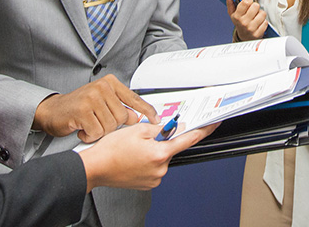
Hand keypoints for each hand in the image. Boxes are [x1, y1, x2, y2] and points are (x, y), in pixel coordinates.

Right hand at [33, 74, 157, 141]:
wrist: (52, 111)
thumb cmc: (78, 108)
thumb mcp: (102, 103)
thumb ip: (119, 107)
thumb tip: (137, 117)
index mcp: (110, 83)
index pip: (134, 98)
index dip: (147, 110)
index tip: (157, 120)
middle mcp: (102, 87)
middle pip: (122, 116)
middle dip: (112, 126)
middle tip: (98, 123)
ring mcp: (92, 97)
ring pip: (111, 126)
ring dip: (100, 132)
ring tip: (89, 125)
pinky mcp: (82, 111)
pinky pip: (97, 132)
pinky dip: (90, 136)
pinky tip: (82, 129)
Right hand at [79, 122, 218, 190]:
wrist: (95, 167)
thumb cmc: (111, 150)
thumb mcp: (138, 129)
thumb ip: (160, 128)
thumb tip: (173, 127)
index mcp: (160, 153)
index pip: (189, 139)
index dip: (203, 130)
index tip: (213, 125)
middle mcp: (160, 169)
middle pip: (171, 149)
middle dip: (163, 140)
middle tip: (145, 137)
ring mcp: (154, 178)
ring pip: (162, 158)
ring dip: (154, 151)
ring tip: (135, 148)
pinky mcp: (148, 183)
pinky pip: (155, 167)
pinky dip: (149, 160)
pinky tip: (135, 157)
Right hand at [226, 0, 266, 39]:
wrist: (244, 38)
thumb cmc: (239, 23)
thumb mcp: (233, 15)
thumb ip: (230, 4)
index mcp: (237, 16)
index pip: (246, 2)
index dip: (249, 0)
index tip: (249, 2)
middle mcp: (243, 22)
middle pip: (256, 6)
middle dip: (255, 7)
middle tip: (253, 10)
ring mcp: (251, 29)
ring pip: (262, 13)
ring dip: (260, 14)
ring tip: (256, 17)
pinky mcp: (258, 33)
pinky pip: (265, 22)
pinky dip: (263, 22)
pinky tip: (259, 24)